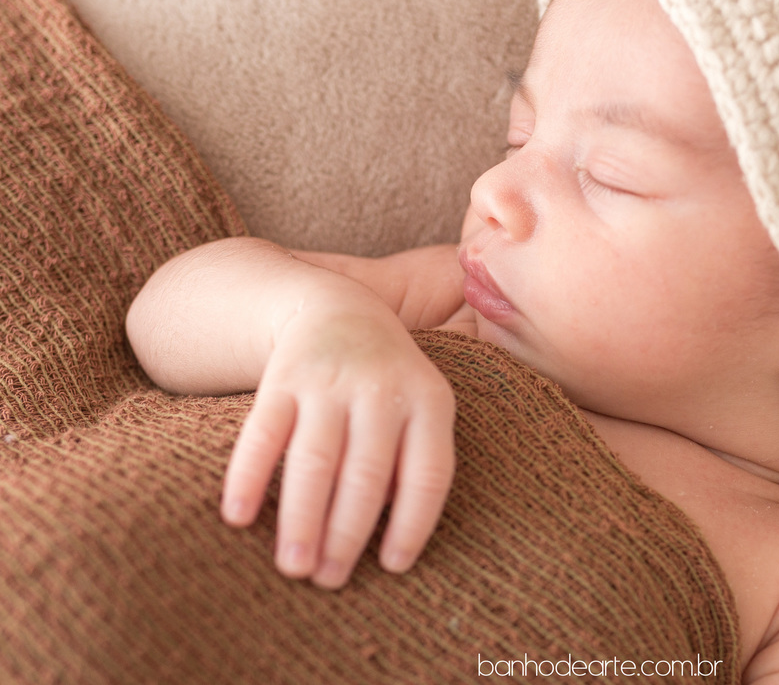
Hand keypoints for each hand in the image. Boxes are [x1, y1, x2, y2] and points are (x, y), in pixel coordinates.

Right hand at [219, 299, 454, 589]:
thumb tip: (394, 546)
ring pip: (315, 459)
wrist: (337, 307)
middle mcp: (381, 389)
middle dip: (347, 533)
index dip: (412, 523)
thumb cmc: (388, 381)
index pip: (428, 472)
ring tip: (293, 568)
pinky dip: (248, 475)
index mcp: (429, 401)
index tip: (392, 567)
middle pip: (366, 473)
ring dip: (302, 518)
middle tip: (330, 581)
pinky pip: (263, 432)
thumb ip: (417, 462)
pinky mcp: (283, 377)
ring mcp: (330, 381)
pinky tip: (238, 517)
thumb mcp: (421, 407)